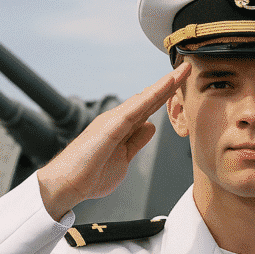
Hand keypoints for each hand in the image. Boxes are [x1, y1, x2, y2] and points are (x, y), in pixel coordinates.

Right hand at [36, 63, 190, 219]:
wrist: (67, 184)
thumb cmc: (91, 175)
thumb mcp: (124, 157)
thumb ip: (137, 141)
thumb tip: (150, 126)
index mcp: (122, 128)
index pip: (149, 109)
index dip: (166, 97)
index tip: (182, 85)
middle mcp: (118, 120)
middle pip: (149, 99)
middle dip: (170, 85)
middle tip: (187, 69)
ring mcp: (114, 121)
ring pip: (145, 98)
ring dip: (165, 84)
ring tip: (182, 71)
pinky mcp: (111, 127)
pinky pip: (137, 108)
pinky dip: (152, 96)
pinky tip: (166, 85)